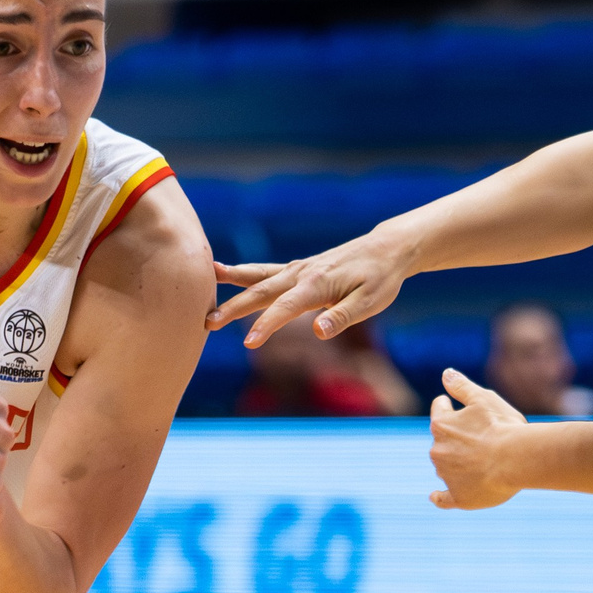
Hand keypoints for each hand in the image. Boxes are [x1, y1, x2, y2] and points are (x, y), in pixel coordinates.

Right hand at [206, 232, 411, 347]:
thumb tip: (319, 331)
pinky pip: (265, 271)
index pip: (286, 309)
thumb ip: (343, 317)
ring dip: (231, 281)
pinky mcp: (299, 269)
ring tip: (205, 277)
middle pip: (261, 291)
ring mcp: (298, 269)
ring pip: (258, 276)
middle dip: (234, 308)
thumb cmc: (381, 279)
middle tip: (208, 321)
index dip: (267, 327)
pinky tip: (224, 273)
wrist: (387, 249)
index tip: (249, 344)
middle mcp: (302, 273)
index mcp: (318, 285)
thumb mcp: (371, 303)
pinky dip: (243, 273)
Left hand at [427, 368, 530, 509]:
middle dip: (457, 438)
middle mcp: (437, 450)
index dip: (449, 406)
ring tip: (482, 461)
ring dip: (457, 462)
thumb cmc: (503, 426)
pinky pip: (443, 499)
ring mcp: (447, 475)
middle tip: (482, 437)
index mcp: (441, 424)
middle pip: (442, 440)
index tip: (455, 406)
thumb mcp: (483, 398)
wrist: (516, 459)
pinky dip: (440, 497)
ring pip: (445, 466)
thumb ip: (462, 387)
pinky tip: (436, 497)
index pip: (439, 408)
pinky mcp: (458, 497)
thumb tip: (445, 374)